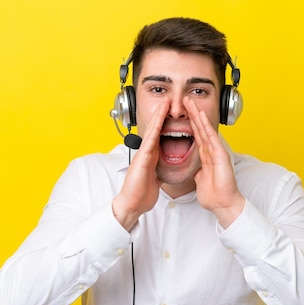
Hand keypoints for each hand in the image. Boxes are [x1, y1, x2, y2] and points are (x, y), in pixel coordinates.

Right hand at [112, 99, 168, 230]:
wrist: (132, 204)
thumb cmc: (141, 194)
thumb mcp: (155, 178)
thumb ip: (158, 169)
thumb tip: (164, 167)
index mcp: (151, 157)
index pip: (159, 136)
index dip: (165, 123)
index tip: (171, 112)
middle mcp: (146, 153)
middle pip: (155, 129)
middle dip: (161, 114)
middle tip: (168, 100)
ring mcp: (143, 155)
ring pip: (152, 132)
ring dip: (158, 117)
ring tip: (164, 104)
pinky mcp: (141, 161)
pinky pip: (149, 144)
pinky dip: (154, 132)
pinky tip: (158, 123)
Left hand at [184, 97, 245, 227]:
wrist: (222, 204)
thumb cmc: (214, 194)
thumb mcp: (200, 179)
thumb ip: (198, 171)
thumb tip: (195, 169)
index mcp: (206, 156)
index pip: (196, 135)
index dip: (189, 123)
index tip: (182, 112)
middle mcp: (211, 151)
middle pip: (200, 128)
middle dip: (193, 114)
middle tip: (186, 100)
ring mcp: (217, 152)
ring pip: (205, 129)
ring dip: (198, 115)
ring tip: (191, 102)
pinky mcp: (220, 155)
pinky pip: (211, 138)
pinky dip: (206, 126)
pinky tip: (200, 116)